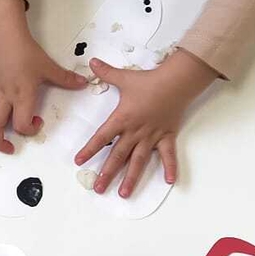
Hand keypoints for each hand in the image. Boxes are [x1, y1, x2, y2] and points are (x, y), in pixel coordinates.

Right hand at [0, 0, 86, 151]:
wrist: (6, 34)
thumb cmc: (27, 51)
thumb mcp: (49, 66)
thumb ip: (65, 78)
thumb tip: (84, 83)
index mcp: (22, 95)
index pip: (21, 122)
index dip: (29, 130)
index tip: (37, 123)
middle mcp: (4, 97)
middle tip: (8, 149)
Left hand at [74, 50, 214, 196]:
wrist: (175, 82)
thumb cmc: (149, 81)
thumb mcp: (125, 77)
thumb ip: (106, 72)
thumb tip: (92, 62)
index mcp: (122, 119)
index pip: (102, 138)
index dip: (89, 150)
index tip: (79, 161)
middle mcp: (135, 132)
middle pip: (118, 156)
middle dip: (107, 173)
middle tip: (98, 189)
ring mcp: (151, 136)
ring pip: (139, 161)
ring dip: (131, 178)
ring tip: (124, 193)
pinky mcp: (166, 136)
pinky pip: (168, 155)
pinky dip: (170, 167)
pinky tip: (170, 182)